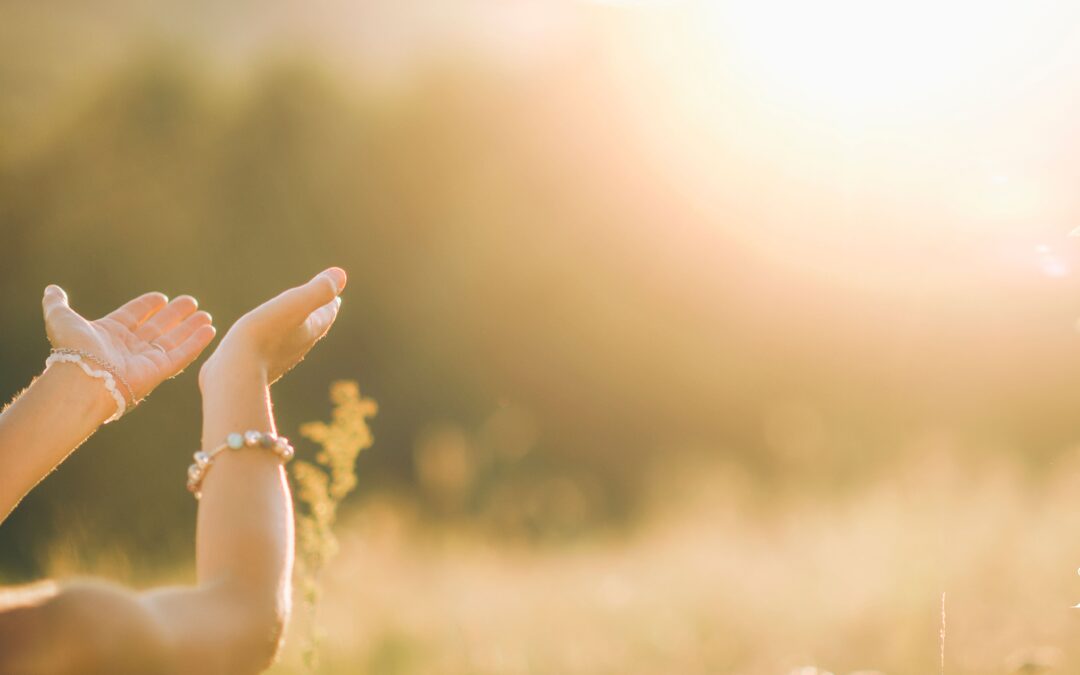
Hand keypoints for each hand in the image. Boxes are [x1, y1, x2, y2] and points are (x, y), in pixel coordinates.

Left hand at [43, 286, 215, 400]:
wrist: (84, 379)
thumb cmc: (72, 350)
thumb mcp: (61, 318)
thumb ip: (57, 303)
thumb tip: (52, 290)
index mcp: (109, 334)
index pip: (133, 316)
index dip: (146, 306)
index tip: (160, 297)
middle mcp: (129, 347)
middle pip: (157, 327)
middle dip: (174, 315)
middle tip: (191, 302)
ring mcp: (145, 359)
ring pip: (173, 340)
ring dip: (190, 327)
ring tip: (206, 314)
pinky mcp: (160, 370)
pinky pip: (182, 354)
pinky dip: (196, 342)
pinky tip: (209, 329)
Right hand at [200, 268, 346, 387]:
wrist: (235, 374)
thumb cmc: (264, 334)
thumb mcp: (294, 304)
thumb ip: (318, 290)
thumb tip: (341, 274)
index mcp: (309, 332)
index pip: (325, 315)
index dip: (331, 304)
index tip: (337, 298)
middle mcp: (297, 348)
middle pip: (314, 329)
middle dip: (319, 317)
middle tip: (324, 309)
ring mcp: (278, 360)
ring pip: (294, 342)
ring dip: (298, 330)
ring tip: (297, 323)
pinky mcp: (257, 368)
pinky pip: (271, 352)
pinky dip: (275, 342)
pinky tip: (264, 344)